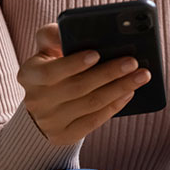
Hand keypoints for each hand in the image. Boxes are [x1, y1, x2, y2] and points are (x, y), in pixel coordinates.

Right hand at [16, 23, 150, 145]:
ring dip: (119, 89)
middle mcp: (36, 100)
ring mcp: (49, 122)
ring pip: (90, 104)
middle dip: (108, 74)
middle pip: (77, 87)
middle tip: (133, 62)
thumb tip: (66, 33)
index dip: (74, 64)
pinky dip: (114, 106)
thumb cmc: (51, 66)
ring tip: (141, 76)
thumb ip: (52, 35)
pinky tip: (129, 92)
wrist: (41, 106)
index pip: (50, 71)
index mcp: (29, 74)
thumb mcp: (45, 48)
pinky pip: (93, 121)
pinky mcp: (63, 136)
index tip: (97, 53)